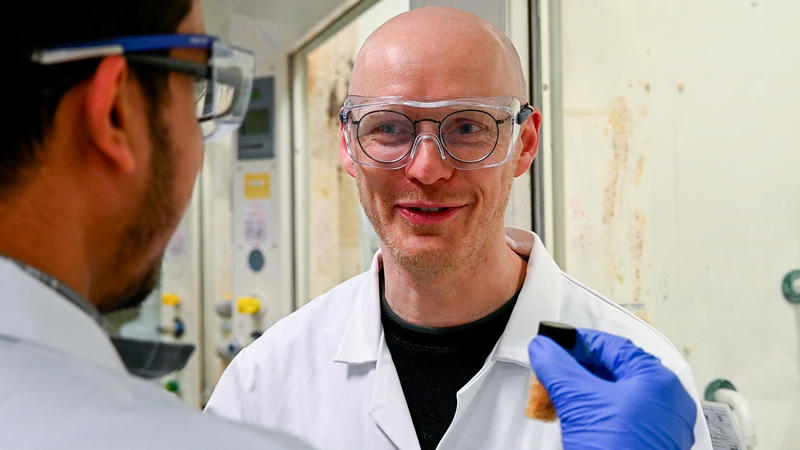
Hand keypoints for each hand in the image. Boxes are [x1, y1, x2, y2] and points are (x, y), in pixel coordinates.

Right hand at [528, 328, 695, 449]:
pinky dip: (594, 411)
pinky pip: (620, 416)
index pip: (612, 346)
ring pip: (616, 394)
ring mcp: (659, 425)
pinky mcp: (648, 443)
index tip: (555, 344)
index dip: (578, 342)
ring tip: (558, 395)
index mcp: (658, 381)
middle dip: (578, 369)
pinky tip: (574, 416)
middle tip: (553, 369)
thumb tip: (544, 348)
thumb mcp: (578, 401)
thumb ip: (557, 367)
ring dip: (583, 391)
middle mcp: (665, 401)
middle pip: (614, 369)